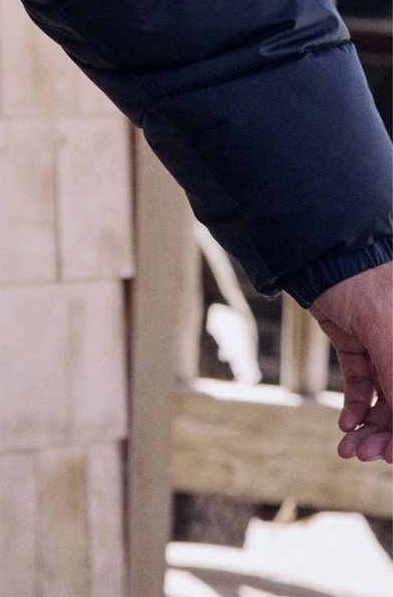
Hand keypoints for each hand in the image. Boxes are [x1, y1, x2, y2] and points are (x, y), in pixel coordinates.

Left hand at [310, 261, 392, 462]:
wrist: (322, 252)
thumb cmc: (370, 289)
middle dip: (389, 435)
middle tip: (364, 455)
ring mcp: (387, 345)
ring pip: (387, 399)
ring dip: (371, 428)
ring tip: (350, 448)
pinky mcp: (358, 340)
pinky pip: (365, 383)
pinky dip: (356, 406)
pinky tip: (347, 424)